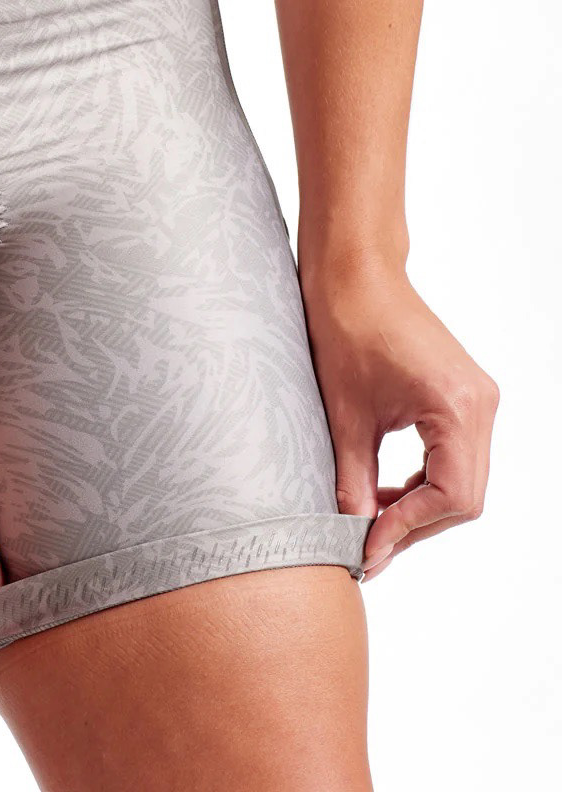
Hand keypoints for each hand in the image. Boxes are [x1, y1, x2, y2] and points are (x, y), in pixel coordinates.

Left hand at [302, 267, 497, 581]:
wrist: (354, 276)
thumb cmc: (346, 329)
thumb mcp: (344, 416)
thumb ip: (353, 479)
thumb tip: (354, 531)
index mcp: (458, 408)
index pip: (453, 496)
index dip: (408, 528)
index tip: (367, 547)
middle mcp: (480, 405)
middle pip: (464, 495)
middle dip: (414, 524)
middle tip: (367, 546)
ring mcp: (476, 399)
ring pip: (461, 479)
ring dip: (419, 506)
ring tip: (370, 521)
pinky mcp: (461, 395)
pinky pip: (454, 455)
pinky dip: (422, 481)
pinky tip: (385, 491)